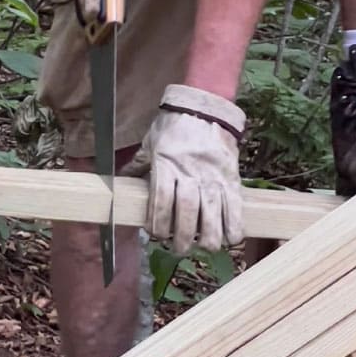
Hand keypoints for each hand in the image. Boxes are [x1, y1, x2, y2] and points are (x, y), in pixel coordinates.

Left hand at [124, 84, 245, 254]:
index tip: (156, 234)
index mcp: (166, 165)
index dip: (158, 222)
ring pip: (212, 213)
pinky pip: (235, 205)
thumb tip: (120, 182)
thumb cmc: (174, 125)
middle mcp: (190, 173)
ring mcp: (212, 176)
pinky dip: (234, 224)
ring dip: (209, 236)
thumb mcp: (151, 142)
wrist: (205, 107)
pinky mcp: (231, 177)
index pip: (161, 201)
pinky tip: (230, 238)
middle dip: (183, 237)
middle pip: (186, 212)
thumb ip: (138, 165)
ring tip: (205, 247)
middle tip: (180, 249)